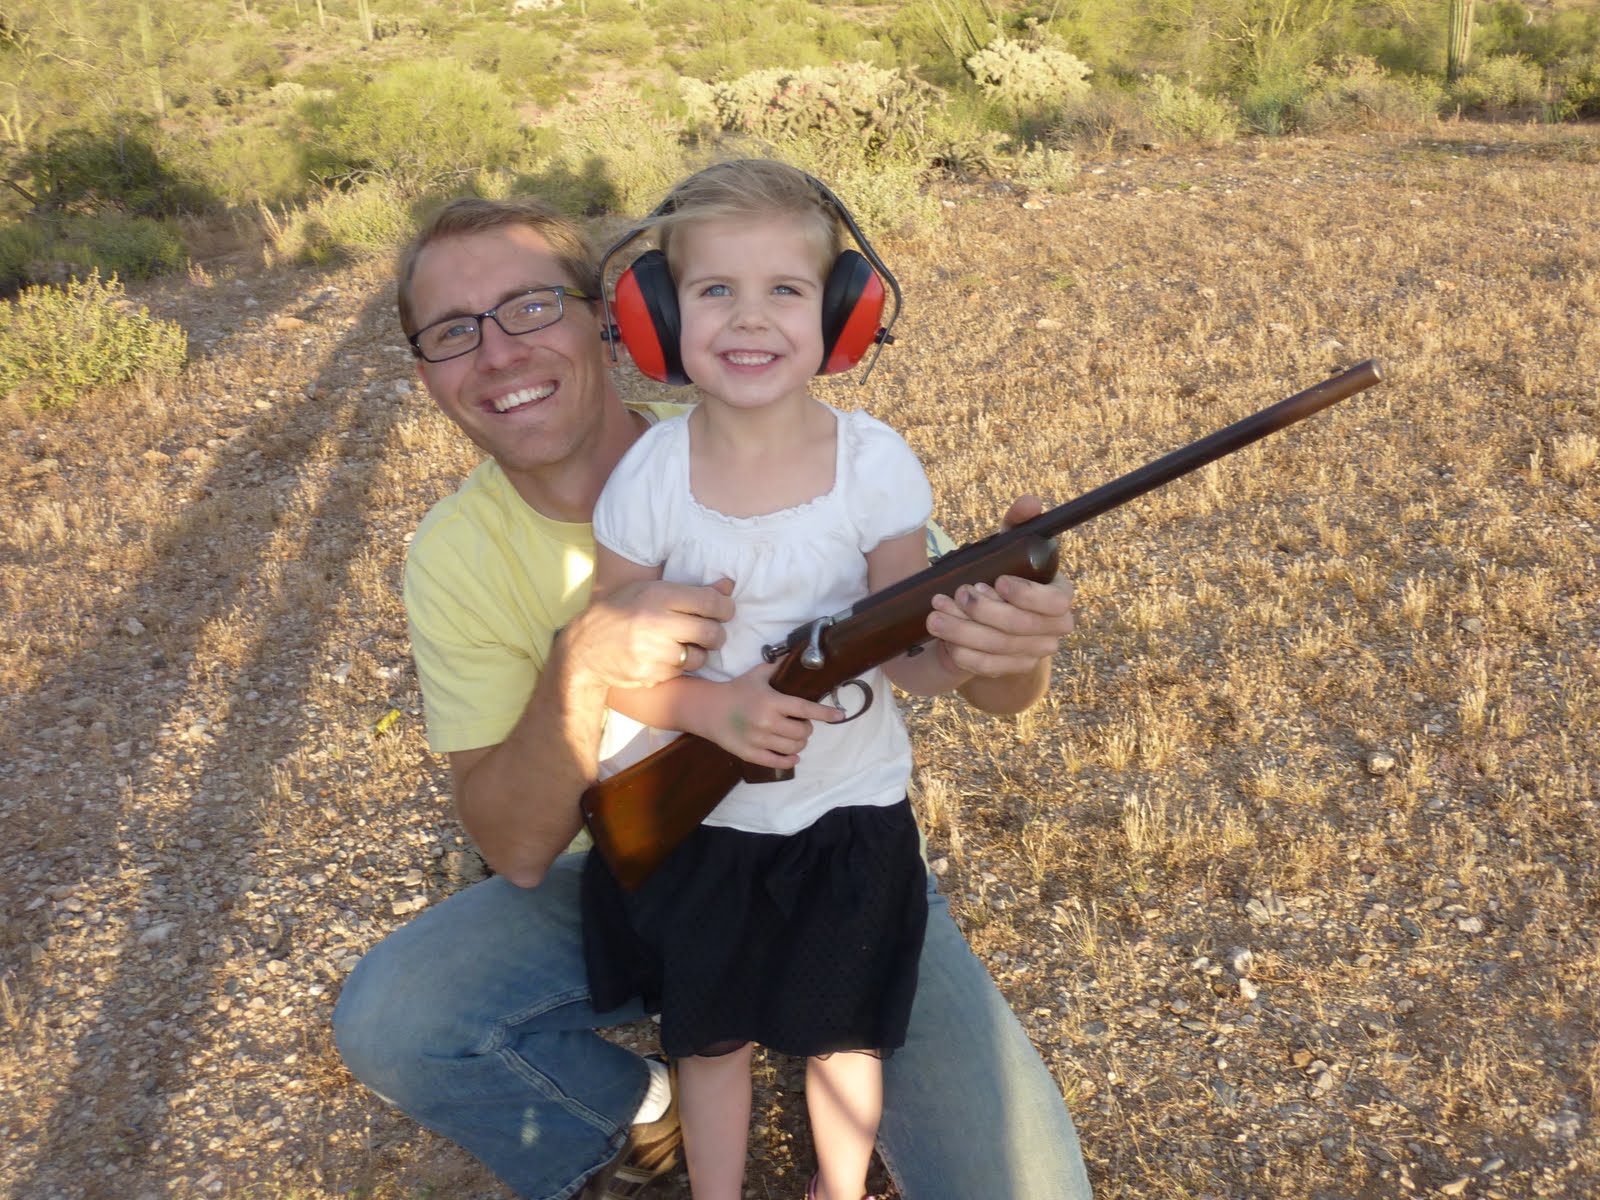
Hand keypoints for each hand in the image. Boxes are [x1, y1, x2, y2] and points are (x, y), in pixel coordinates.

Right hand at [566, 578, 734, 689]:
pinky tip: (664, 658)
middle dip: (717, 635)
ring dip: (699, 653)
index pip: (710, 601)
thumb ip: (691, 590)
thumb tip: (729, 585)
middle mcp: (658, 622)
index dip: (726, 608)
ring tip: (682, 646)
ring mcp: (654, 651)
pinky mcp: (652, 674)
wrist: (585, 649)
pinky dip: (679, 667)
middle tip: (710, 634)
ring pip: (700, 657)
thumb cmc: (620, 613)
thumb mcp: (649, 591)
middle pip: (711, 632)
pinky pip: (681, 672)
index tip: (725, 611)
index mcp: (658, 595)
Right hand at [693, 662, 842, 769]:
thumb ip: (779, 667)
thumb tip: (801, 656)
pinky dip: (789, 760)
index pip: (805, 709)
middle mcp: (767, 722)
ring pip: (794, 747)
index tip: (839, 715)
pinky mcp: (750, 754)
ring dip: (800, 742)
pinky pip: (778, 762)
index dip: (825, 713)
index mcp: (771, 701)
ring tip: (795, 736)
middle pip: (803, 732)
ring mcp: (759, 740)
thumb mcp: (758, 674)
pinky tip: (792, 755)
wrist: (707, 709)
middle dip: (807, 728)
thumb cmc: (736, 690)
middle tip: (802, 723)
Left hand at [925, 495, 1075, 681]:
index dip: (1027, 595)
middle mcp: (1053, 630)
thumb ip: (1020, 521)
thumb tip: (1030, 502)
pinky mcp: (1011, 669)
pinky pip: (987, 667)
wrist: (990, 614)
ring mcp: (1033, 654)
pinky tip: (944, 639)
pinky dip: (963, 653)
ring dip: (964, 631)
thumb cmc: (1004, 572)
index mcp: (1060, 597)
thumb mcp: (1008, 546)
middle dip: (983, 612)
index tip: (997, 581)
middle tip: (954, 594)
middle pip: (1021, 628)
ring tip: (935, 615)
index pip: (1056, 602)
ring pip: (999, 648)